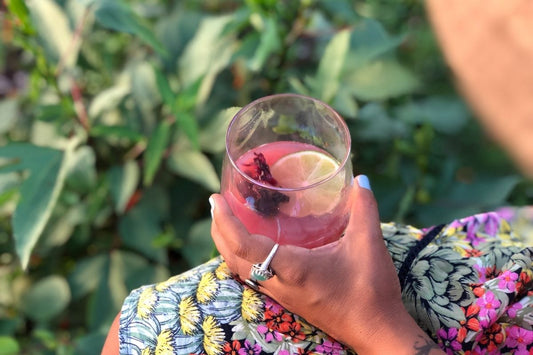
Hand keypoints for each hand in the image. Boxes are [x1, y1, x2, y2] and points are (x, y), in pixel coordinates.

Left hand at [210, 175, 443, 354]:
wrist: (376, 332)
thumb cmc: (371, 291)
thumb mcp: (368, 245)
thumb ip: (364, 209)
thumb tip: (361, 179)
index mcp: (291, 268)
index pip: (244, 245)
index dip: (225, 222)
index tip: (216, 199)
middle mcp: (279, 283)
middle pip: (233, 258)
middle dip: (219, 230)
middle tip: (216, 204)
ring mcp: (281, 294)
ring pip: (241, 269)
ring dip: (228, 245)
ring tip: (226, 220)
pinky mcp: (288, 299)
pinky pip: (253, 276)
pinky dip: (243, 257)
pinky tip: (253, 245)